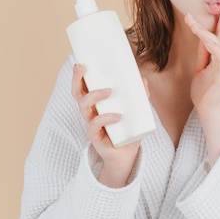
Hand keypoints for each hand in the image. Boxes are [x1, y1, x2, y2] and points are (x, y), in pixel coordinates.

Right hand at [71, 63, 142, 186]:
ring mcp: (91, 124)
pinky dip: (107, 118)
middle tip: (82, 68)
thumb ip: (139, 97)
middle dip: (77, 80)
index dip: (78, 76)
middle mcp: (90, 113)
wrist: (126, 156)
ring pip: (84, 106)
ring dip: (95, 96)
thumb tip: (143, 80)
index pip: (83, 88)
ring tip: (109, 91)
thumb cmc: (126, 131)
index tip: (79, 62)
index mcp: (96, 105)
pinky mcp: (95, 136)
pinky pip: (96, 124)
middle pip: (77, 94)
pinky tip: (118, 116)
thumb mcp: (135, 112)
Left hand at [185, 4, 219, 165]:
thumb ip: (203, 54)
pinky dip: (212, 44)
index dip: (219, 20)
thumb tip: (201, 39)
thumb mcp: (200, 68)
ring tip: (192, 22)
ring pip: (217, 42)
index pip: (219, 35)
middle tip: (217, 5)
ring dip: (204, 31)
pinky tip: (204, 37)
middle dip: (219, 19)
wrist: (207, 109)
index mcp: (218, 56)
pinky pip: (219, 54)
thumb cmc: (204, 92)